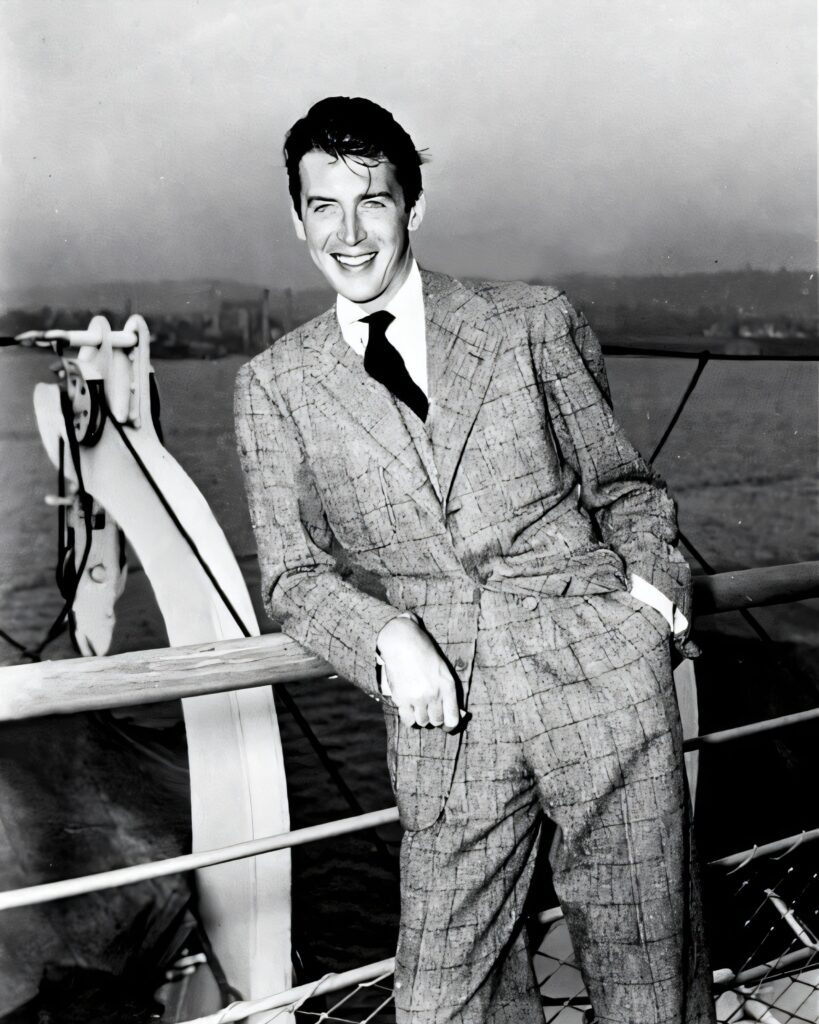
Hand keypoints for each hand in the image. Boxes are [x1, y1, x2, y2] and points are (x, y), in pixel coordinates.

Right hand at [376, 615, 460, 730]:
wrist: (402, 643)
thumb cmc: (425, 655)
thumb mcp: (443, 670)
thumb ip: (449, 692)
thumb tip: (457, 715)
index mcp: (447, 685)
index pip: (452, 719)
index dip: (450, 726)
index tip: (447, 726)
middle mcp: (433, 693)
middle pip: (436, 721)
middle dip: (434, 718)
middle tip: (430, 710)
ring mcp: (416, 697)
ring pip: (422, 722)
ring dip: (421, 717)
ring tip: (418, 705)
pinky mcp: (401, 698)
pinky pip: (408, 720)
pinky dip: (409, 718)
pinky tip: (409, 708)